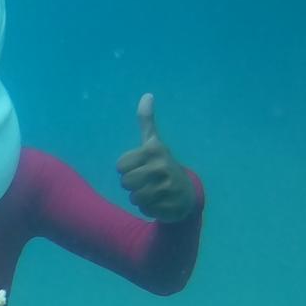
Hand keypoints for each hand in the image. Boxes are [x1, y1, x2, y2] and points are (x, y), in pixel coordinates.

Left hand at [116, 93, 196, 222]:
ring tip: (153, 191)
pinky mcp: (170, 206)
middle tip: (147, 180)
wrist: (186, 193)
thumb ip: (146, 122)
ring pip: (133, 197)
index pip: (119, 166)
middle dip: (132, 184)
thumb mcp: (154, 143)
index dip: (126, 169)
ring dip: (139, 197)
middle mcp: (162, 167)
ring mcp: (168, 188)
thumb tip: (147, 95)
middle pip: (125, 182)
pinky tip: (160, 202)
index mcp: (154, 150)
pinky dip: (149, 209)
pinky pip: (145, 210)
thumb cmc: (162, 165)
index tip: (141, 166)